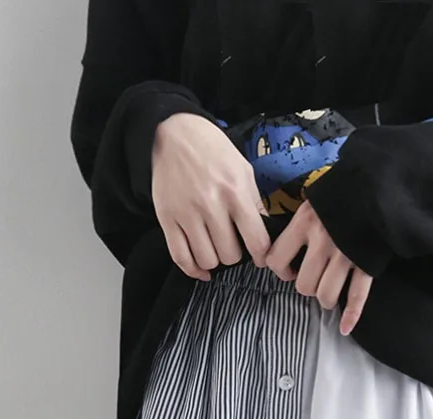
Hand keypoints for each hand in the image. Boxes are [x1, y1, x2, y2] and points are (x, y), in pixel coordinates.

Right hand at [152, 113, 271, 279]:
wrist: (174, 133)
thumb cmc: (213, 151)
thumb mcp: (243, 170)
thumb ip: (254, 203)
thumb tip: (266, 234)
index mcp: (234, 192)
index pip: (256, 241)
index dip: (262, 256)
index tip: (261, 258)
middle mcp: (210, 204)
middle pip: (230, 255)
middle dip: (236, 255)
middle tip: (234, 245)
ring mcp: (186, 213)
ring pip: (207, 260)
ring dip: (215, 260)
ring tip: (217, 249)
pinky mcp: (167, 218)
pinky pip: (180, 256)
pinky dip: (193, 269)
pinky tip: (202, 269)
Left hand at [264, 201, 372, 335]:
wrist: (380, 186)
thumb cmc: (343, 194)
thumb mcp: (314, 201)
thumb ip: (299, 224)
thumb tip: (284, 248)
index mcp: (305, 224)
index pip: (277, 260)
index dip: (280, 269)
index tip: (288, 267)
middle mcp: (322, 243)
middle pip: (303, 285)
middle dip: (306, 287)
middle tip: (312, 279)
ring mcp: (346, 256)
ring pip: (326, 295)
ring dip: (325, 298)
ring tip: (328, 291)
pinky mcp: (367, 264)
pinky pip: (357, 296)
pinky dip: (351, 315)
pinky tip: (345, 327)